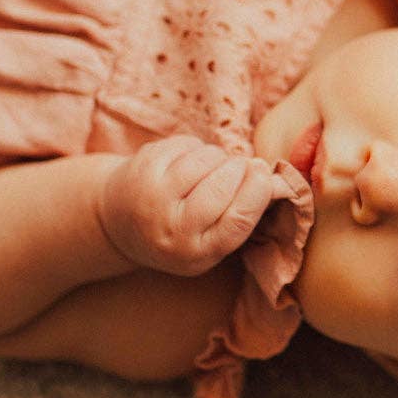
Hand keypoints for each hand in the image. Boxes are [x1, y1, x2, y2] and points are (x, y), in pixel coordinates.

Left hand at [98, 136, 280, 275]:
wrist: (120, 222)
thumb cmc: (180, 230)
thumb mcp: (210, 239)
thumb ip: (243, 215)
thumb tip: (278, 180)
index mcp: (196, 253)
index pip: (237, 219)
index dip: (257, 191)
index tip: (265, 173)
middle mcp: (171, 228)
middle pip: (223, 184)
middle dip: (240, 168)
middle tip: (241, 168)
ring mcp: (153, 195)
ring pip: (207, 159)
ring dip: (219, 157)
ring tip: (213, 169)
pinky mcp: (144, 166)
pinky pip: (188, 145)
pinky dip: (198, 149)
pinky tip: (190, 163)